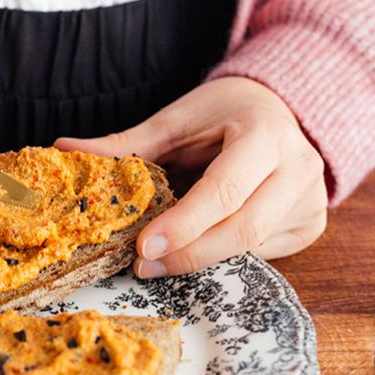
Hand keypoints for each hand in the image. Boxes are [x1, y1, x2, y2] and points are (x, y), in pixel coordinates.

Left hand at [56, 76, 327, 276]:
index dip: (183, 225)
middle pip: (242, 229)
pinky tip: (203, 242)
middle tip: (142, 265)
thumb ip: (126, 143)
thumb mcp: (176, 120)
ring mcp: (312, 199)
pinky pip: (263, 254)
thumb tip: (63, 148)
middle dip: (188, 254)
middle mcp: (299, 167)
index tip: (142, 247)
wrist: (281, 108)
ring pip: (252, 247)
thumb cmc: (223, 113)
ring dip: (203, 256)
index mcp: (265, 133)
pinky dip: (225, 253)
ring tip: (163, 256)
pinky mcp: (311, 224)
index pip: (224, 190)